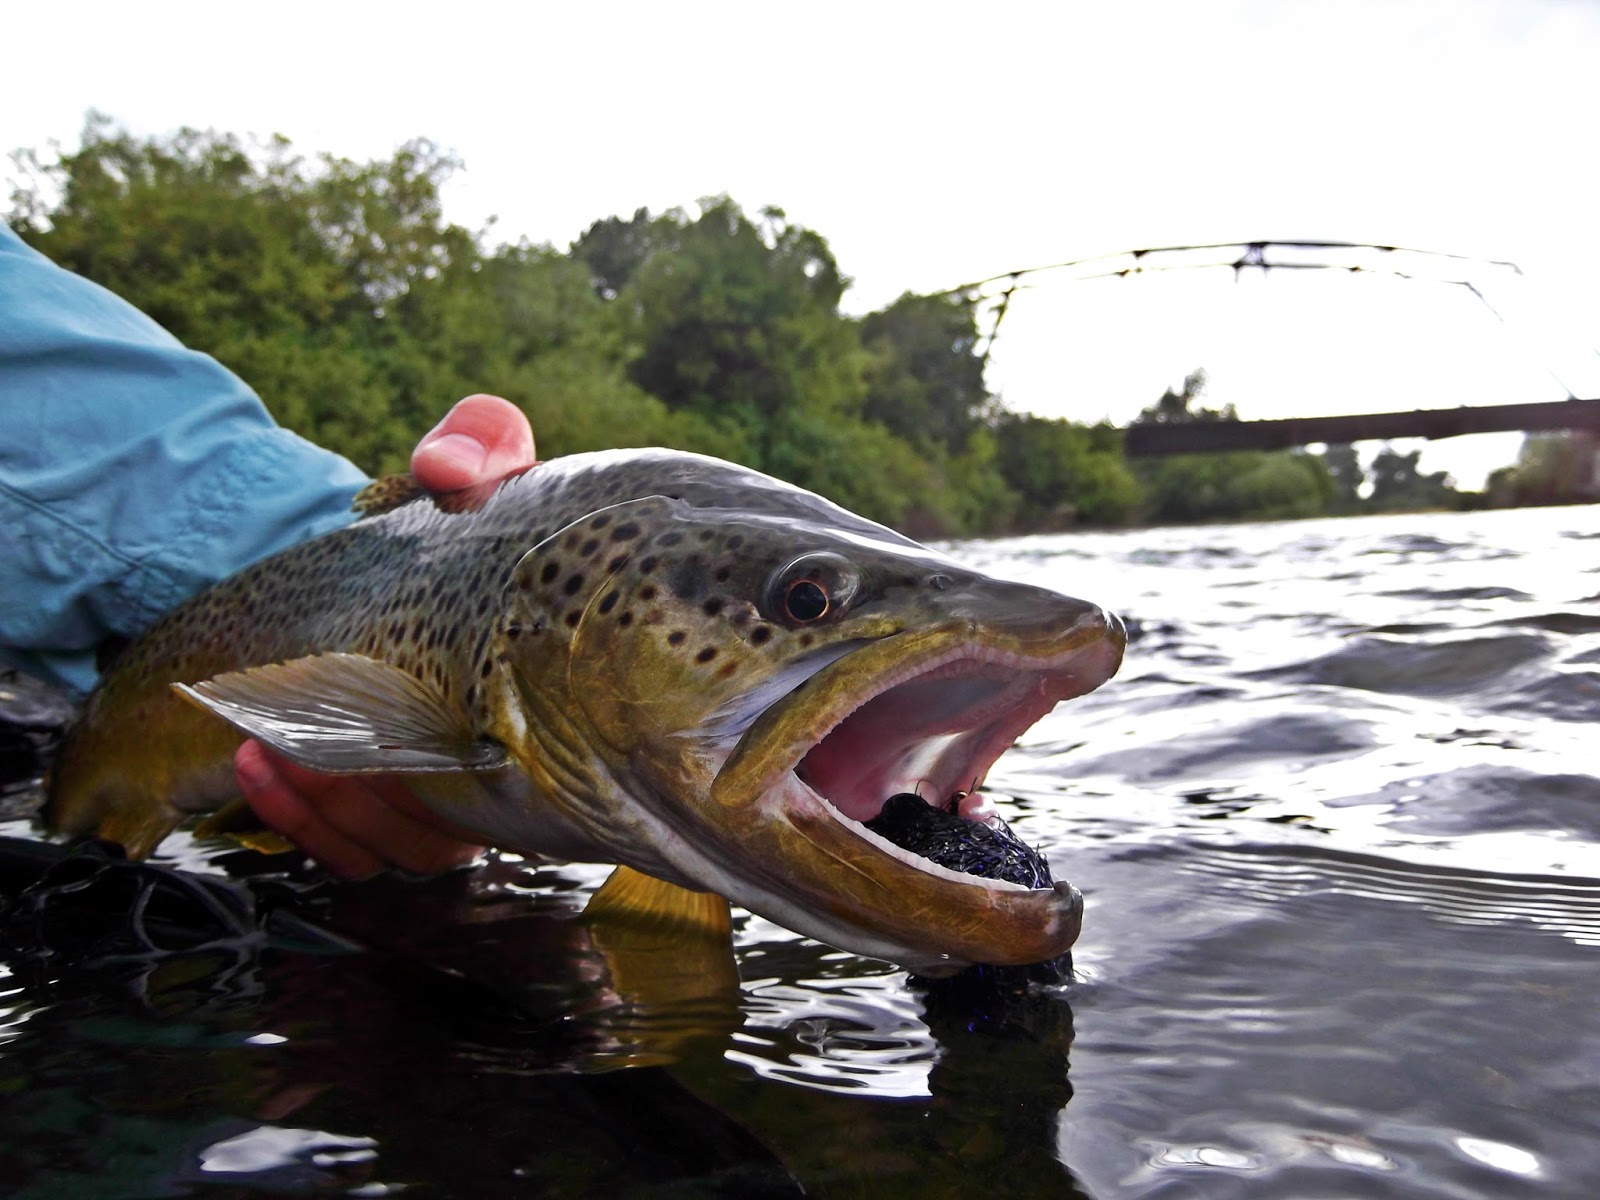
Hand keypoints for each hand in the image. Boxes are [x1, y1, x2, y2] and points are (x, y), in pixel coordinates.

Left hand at [235, 394, 535, 877]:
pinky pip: (373, 856)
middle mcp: (536, 751)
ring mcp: (484, 796)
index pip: (542, 748)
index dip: (458, 744)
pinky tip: (258, 767)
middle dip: (366, 783)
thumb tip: (449, 474)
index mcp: (556, 681)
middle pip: (462, 816)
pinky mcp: (423, 819)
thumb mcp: (479, 457)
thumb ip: (481, 440)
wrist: (430, 556)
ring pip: (416, 846)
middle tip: (288, 733)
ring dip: (328, 806)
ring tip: (257, 743)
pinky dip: (309, 823)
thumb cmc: (468, 510)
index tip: (386, 694)